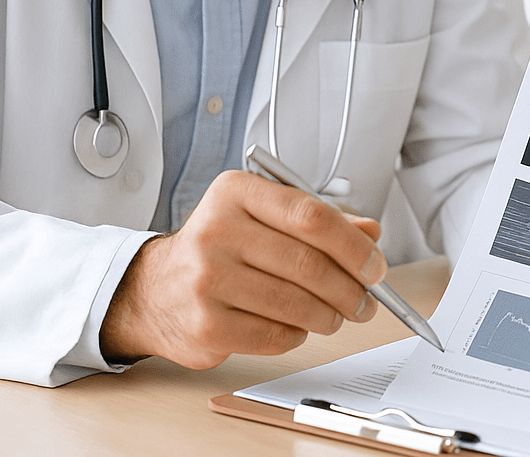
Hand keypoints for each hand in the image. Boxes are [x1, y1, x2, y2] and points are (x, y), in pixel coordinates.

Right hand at [100, 170, 386, 368]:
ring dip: (329, 316)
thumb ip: (319, 221)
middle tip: (366, 301)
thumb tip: (371, 234)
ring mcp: (207, 280)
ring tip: (336, 316)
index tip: (375, 266)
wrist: (154, 288)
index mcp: (236, 193)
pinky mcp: (205, 325)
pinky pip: (276, 336)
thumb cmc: (221, 248)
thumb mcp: (264, 216)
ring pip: (296, 304)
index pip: (311, 216)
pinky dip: (299, 334)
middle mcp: (216, 231)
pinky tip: (298, 326)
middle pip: (308, 264)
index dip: (353, 246)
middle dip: (349, 289)